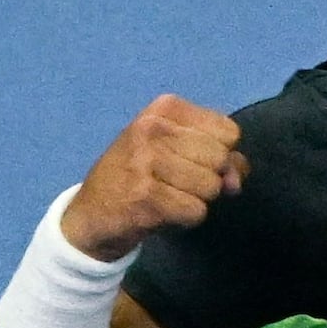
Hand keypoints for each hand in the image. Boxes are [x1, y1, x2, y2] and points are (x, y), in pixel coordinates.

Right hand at [64, 94, 242, 257]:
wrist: (90, 213)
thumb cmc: (137, 176)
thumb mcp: (173, 150)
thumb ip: (218, 157)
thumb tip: (235, 181)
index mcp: (164, 108)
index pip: (228, 132)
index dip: (221, 154)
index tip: (194, 163)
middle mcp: (153, 128)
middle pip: (221, 159)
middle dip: (208, 179)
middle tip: (177, 183)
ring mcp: (146, 161)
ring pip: (211, 187)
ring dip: (196, 200)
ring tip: (168, 196)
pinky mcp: (145, 196)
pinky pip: (195, 211)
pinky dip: (185, 218)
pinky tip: (162, 212)